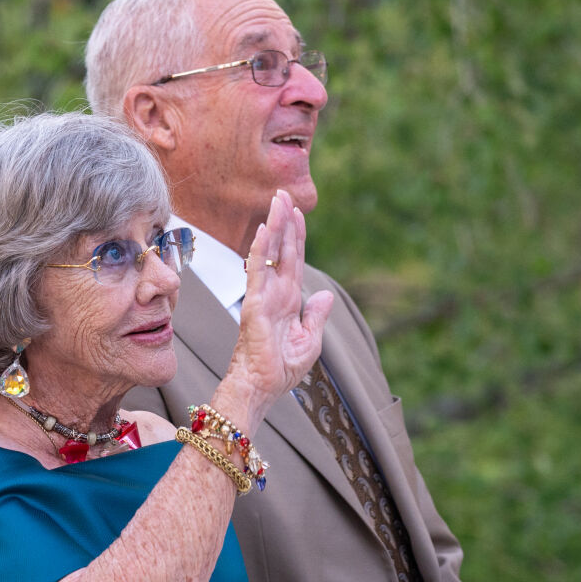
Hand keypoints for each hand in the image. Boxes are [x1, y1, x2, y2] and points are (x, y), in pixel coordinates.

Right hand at [225, 191, 335, 422]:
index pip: (293, 260)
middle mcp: (275, 293)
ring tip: (277, 200)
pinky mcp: (255, 304)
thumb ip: (316, 316)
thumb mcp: (310, 342)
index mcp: (289, 300)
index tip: (298, 211)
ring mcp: (264, 296)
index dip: (297, 235)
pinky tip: (265, 230)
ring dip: (275, 226)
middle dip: (284, 220)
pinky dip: (262, 250)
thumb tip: (325, 295)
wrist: (261, 388)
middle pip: (282, 249)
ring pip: (270, 253)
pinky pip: (258, 272)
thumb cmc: (280, 371)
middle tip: (283, 193)